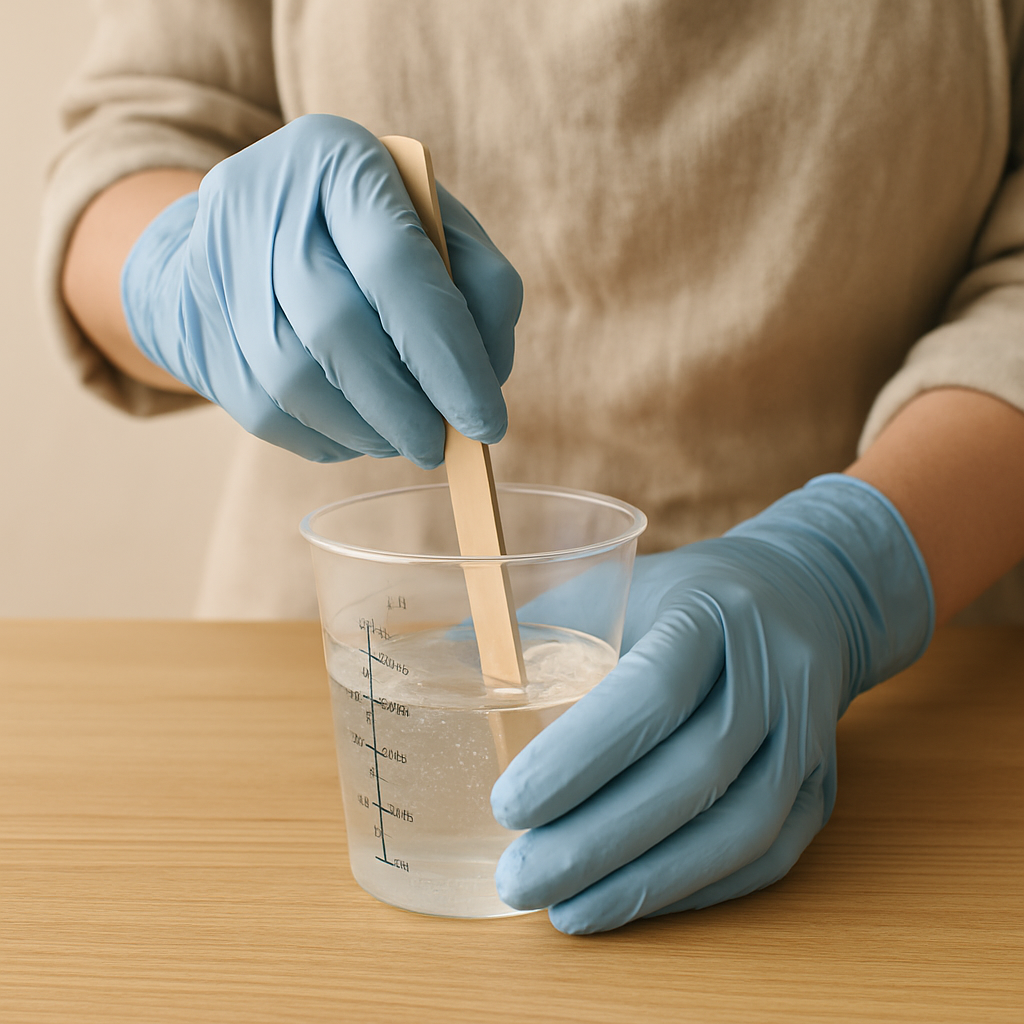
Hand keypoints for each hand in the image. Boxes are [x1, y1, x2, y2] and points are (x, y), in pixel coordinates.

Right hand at [120, 115, 521, 465]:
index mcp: (337, 157)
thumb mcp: (433, 224)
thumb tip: (488, 376)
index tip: (486, 422)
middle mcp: (264, 201)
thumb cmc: (362, 235)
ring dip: (365, 429)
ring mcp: (217, 267)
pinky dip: (327, 436)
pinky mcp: (196, 330)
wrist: (237, 233)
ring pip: (294, 381)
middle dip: (403, 407)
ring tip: (405, 437)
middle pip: (336, 328)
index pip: (396, 265)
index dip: (447, 356)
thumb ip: (479, 283)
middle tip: (441, 445)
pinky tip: (357, 429)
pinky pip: (266, 413)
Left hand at [491, 475, 932, 932]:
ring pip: (738, 828)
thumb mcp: (613, 586)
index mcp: (709, 611)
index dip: (581, 756)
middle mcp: (772, 671)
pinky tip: (633, 903)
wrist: (804, 595)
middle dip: (599, 840)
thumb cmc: (683, 595)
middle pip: (693, 773)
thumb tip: (430, 671)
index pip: (651, 691)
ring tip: (565, 911)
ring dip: (647, 883)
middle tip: (519, 879)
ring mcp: (808, 733)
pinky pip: (767, 854)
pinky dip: (697, 890)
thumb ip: (534, 628)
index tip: (507, 806)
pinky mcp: (822, 783)